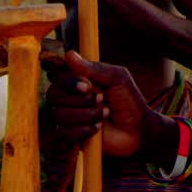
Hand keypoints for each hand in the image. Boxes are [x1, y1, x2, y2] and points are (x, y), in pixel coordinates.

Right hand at [46, 51, 164, 158]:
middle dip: (79, 99)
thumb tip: (69, 54)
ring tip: (105, 114)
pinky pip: (63, 133)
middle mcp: (69, 97)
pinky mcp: (70, 136)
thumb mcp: (118, 78)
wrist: (138, 130)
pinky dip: (83, 130)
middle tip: (100, 99)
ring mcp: (68, 117)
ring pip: (57, 114)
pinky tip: (98, 128)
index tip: (86, 84)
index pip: (56, 74)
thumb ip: (95, 68)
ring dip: (85, 114)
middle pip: (53, 94)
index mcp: (78, 80)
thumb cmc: (129, 101)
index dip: (67, 80)